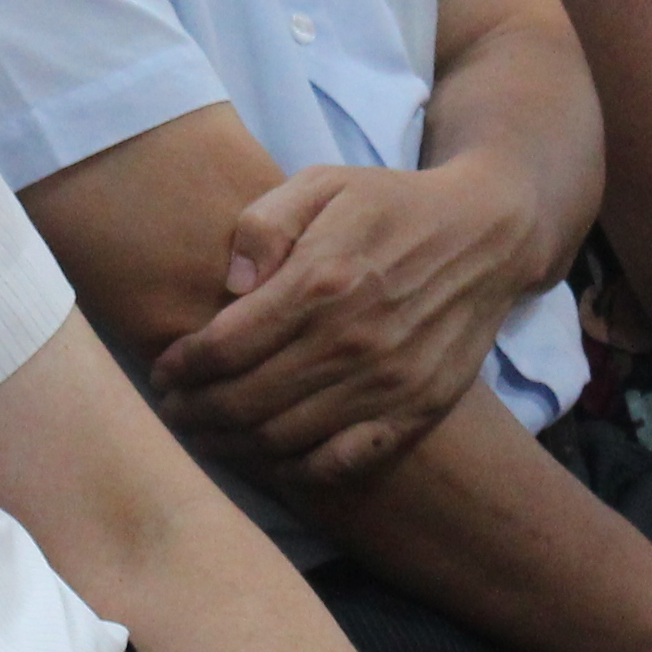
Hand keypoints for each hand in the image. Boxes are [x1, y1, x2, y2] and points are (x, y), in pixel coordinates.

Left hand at [153, 158, 542, 485]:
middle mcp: (352, 341)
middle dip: (194, 412)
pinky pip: (341, 461)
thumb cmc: (392, 204)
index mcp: (321, 280)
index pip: (224, 346)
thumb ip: (264, 222)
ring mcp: (387, 383)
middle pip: (244, 401)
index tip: (163, 371)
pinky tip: (270, 456)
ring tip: (206, 435)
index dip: (181, 367)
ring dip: (232, 444)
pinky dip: (296, 470)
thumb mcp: (323, 181)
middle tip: (172, 411)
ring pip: (283, 438)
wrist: (489, 234)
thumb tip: (231, 286)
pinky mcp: (416, 410)